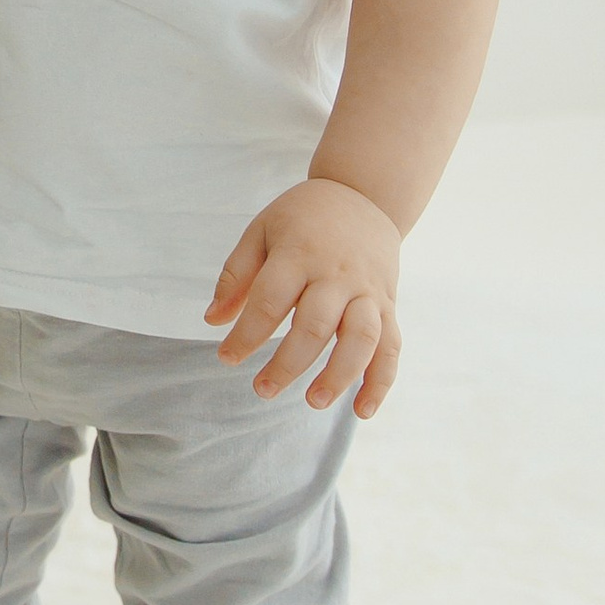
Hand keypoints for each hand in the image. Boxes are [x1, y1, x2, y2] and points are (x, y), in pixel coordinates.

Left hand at [205, 178, 402, 414]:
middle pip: (315, 325)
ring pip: (361, 338)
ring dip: (339, 374)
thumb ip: (236, 274)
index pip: (270, 301)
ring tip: (314, 402)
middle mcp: (337, 274)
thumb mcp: (262, 230)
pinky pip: (391, 346)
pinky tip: (363, 409)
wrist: (363, 194)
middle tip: (261, 390)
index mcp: (299, 252)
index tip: (226, 357)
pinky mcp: (389, 304)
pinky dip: (380, 381)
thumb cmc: (303, 218)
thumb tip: (213, 321)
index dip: (246, 334)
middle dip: (287, 364)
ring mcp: (368, 290)